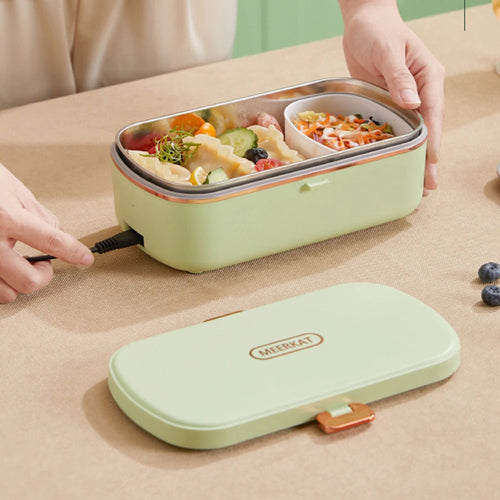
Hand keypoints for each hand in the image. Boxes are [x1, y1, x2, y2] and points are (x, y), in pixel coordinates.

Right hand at [0, 163, 93, 302]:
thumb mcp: (16, 192)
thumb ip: (40, 217)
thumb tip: (61, 236)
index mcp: (6, 217)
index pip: (51, 241)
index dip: (74, 252)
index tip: (85, 259)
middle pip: (28, 281)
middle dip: (42, 276)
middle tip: (42, 263)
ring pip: (6, 294)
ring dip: (18, 284)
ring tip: (18, 265)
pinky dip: (1, 283)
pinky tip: (4, 268)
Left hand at [339, 0, 444, 192]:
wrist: (363, 22)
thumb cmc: (378, 30)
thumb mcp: (388, 50)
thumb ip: (399, 77)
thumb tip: (412, 103)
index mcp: (428, 77)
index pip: (433, 113)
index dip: (432, 139)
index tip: (431, 161)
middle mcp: (420, 91)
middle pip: (427, 129)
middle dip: (427, 157)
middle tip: (426, 185)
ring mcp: (404, 98)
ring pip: (413, 132)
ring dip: (412, 156)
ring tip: (412, 182)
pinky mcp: (388, 102)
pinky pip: (394, 127)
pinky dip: (395, 144)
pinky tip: (393, 161)